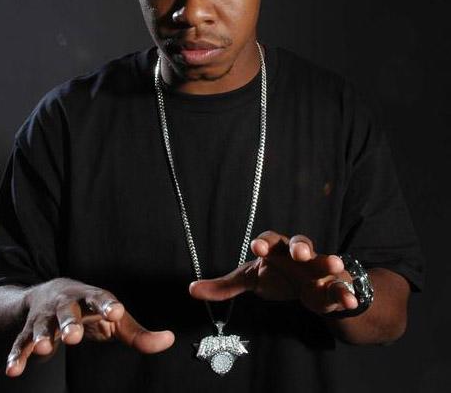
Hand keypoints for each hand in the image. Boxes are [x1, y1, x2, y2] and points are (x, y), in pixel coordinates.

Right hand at [6, 278, 173, 376]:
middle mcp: (66, 303)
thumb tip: (168, 340)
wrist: (48, 294)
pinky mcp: (28, 331)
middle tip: (73, 335)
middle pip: (67, 311)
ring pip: (42, 326)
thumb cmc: (89, 308)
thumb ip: (138, 332)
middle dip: (70, 323)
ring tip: (43, 348)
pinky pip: (20, 343)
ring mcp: (46, 317)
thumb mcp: (113, 317)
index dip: (108, 305)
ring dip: (41, 336)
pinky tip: (13, 370)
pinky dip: (16, 356)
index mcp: (90, 297)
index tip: (116, 312)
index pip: (101, 298)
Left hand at [189, 230, 357, 315]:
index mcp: (275, 249)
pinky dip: (346, 293)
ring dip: (328, 261)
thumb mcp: (250, 279)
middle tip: (300, 251)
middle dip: (300, 246)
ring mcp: (317, 268)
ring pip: (324, 261)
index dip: (263, 243)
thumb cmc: (276, 276)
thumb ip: (224, 286)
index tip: (257, 247)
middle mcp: (297, 254)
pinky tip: (350, 300)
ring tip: (336, 264)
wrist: (307, 286)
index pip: (268, 240)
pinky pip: (340, 287)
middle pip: (299, 244)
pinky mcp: (332, 284)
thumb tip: (191, 290)